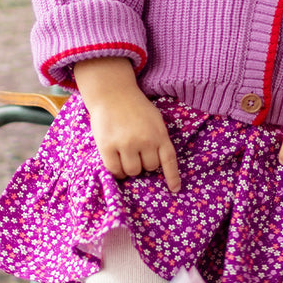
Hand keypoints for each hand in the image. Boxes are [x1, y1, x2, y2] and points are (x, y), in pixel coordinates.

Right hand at [73, 58, 180, 192]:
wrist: (113, 93)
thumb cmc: (135, 108)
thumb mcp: (155, 119)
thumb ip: (157, 139)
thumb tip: (155, 164)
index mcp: (159, 133)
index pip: (169, 160)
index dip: (172, 176)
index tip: (174, 189)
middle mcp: (145, 140)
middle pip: (149, 167)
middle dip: (144, 163)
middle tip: (136, 151)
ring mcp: (126, 144)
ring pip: (132, 171)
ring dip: (129, 167)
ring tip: (125, 154)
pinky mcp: (108, 146)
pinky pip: (115, 170)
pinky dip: (116, 170)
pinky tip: (115, 160)